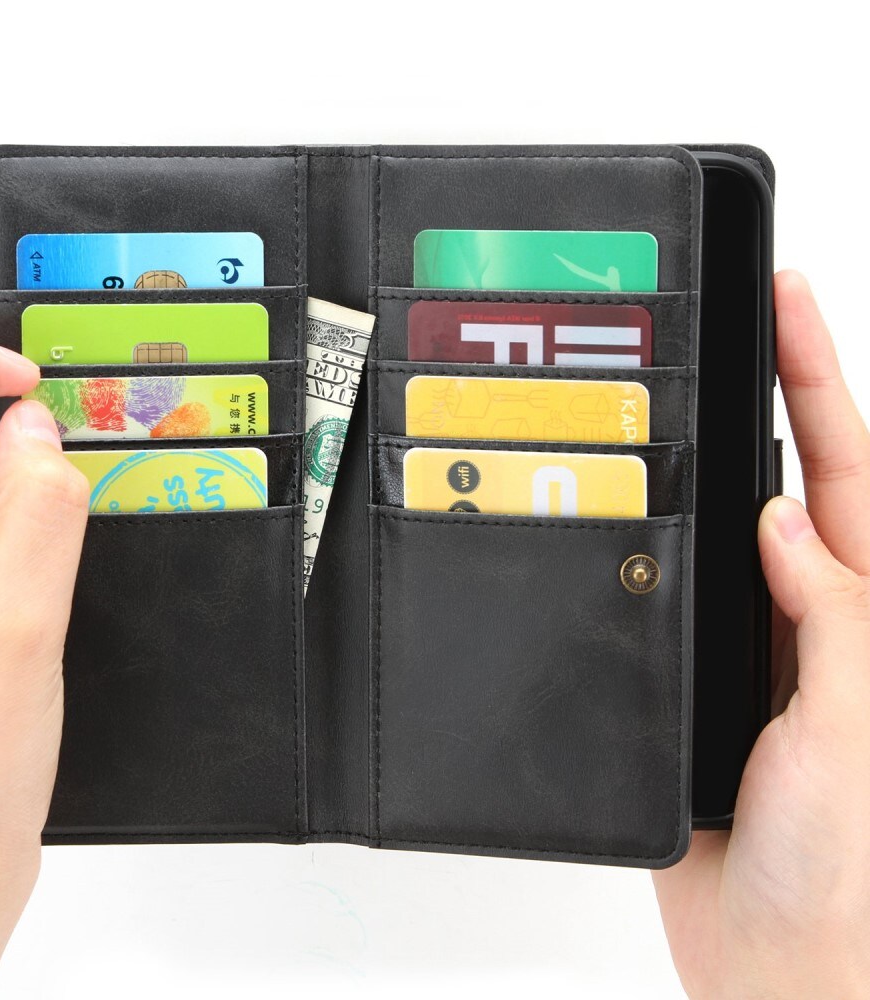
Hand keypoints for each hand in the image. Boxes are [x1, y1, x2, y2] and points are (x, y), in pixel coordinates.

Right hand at [653, 272, 869, 997]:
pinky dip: (646, 553)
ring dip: (701, 470)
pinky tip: (631, 517)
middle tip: (740, 318)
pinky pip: (664, 599)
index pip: (850, 474)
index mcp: (867, 619)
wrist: (775, 970)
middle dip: (774, 396)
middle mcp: (814, 624)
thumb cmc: (850, 879)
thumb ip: (836, 619)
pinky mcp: (694, 685)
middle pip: (791, 484)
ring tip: (680, 396)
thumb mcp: (854, 730)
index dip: (822, 382)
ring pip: (719, 536)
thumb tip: (788, 525)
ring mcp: (752, 652)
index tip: (790, 303)